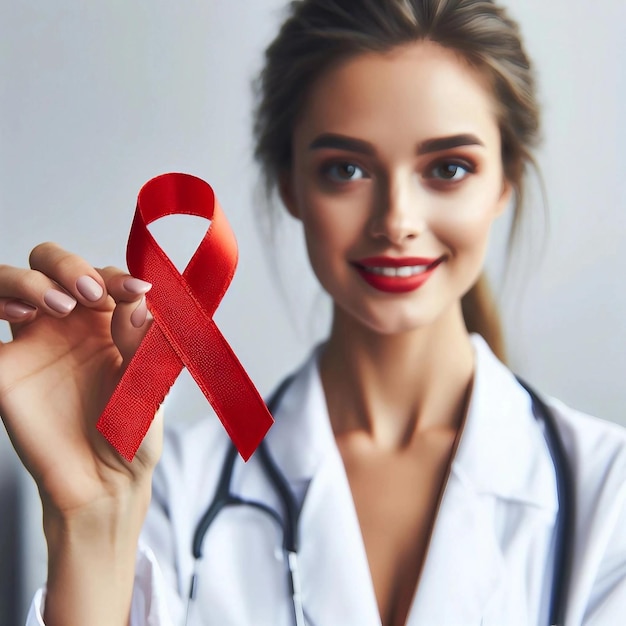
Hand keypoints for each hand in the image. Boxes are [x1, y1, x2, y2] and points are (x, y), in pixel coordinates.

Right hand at [0, 242, 162, 515]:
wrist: (102, 482)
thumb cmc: (133, 432)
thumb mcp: (148, 383)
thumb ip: (141, 340)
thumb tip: (138, 299)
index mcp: (110, 320)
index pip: (104, 275)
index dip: (117, 276)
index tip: (134, 292)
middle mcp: (70, 322)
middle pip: (53, 264)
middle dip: (68, 265)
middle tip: (88, 292)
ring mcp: (34, 340)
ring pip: (14, 281)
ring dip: (32, 279)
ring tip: (59, 305)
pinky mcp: (4, 367)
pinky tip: (20, 315)